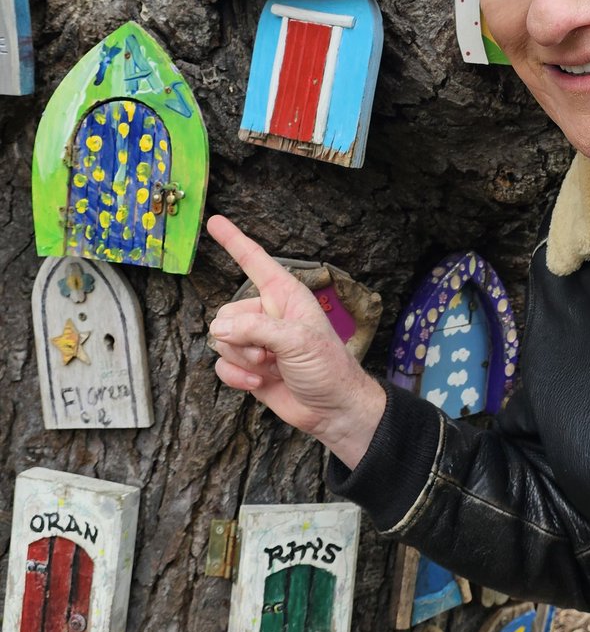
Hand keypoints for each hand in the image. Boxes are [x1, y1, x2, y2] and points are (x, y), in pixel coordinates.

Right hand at [207, 215, 385, 468]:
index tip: (214, 221)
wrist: (332, 410)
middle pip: (226, 312)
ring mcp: (257, 341)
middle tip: (269, 353)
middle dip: (240, 337)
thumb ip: (257, 328)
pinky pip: (222, 365)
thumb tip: (221, 328)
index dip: (234, 240)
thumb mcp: (298, 341)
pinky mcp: (249, 367)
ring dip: (242, 359)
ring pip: (222, 341)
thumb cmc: (328, 368)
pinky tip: (259, 384)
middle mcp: (268, 314)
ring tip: (271, 367)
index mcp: (285, 296)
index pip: (255, 261)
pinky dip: (237, 377)